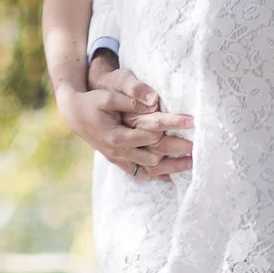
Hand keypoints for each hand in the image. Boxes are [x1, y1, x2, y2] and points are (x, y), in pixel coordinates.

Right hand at [59, 72, 193, 179]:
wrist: (74, 113)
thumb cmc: (92, 101)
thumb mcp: (110, 96)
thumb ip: (132, 98)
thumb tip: (154, 99)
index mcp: (117, 136)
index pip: (151, 133)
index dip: (172, 126)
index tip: (192, 121)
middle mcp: (119, 152)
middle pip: (155, 155)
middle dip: (178, 152)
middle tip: (199, 148)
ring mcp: (118, 158)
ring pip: (149, 169)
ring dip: (171, 167)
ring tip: (192, 164)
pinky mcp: (118, 160)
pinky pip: (139, 172)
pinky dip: (155, 175)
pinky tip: (171, 176)